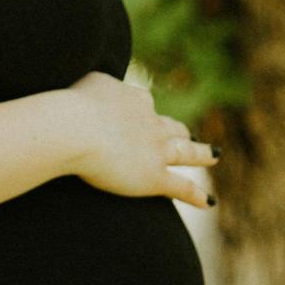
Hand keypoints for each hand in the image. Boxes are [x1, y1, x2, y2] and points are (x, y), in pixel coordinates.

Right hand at [65, 71, 218, 206]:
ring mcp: (157, 150)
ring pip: (186, 152)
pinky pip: (181, 187)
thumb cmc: (71, 106)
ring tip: (213, 155)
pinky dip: (196, 195)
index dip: (143, 112)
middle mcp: (152, 122)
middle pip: (172, 126)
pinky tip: (209, 201)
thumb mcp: (87, 84)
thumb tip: (99, 93)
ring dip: (201, 154)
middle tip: (188, 134)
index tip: (139, 115)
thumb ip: (100, 88)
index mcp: (135, 100)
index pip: (143, 105)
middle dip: (180, 131)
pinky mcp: (154, 177)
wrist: (74, 129)